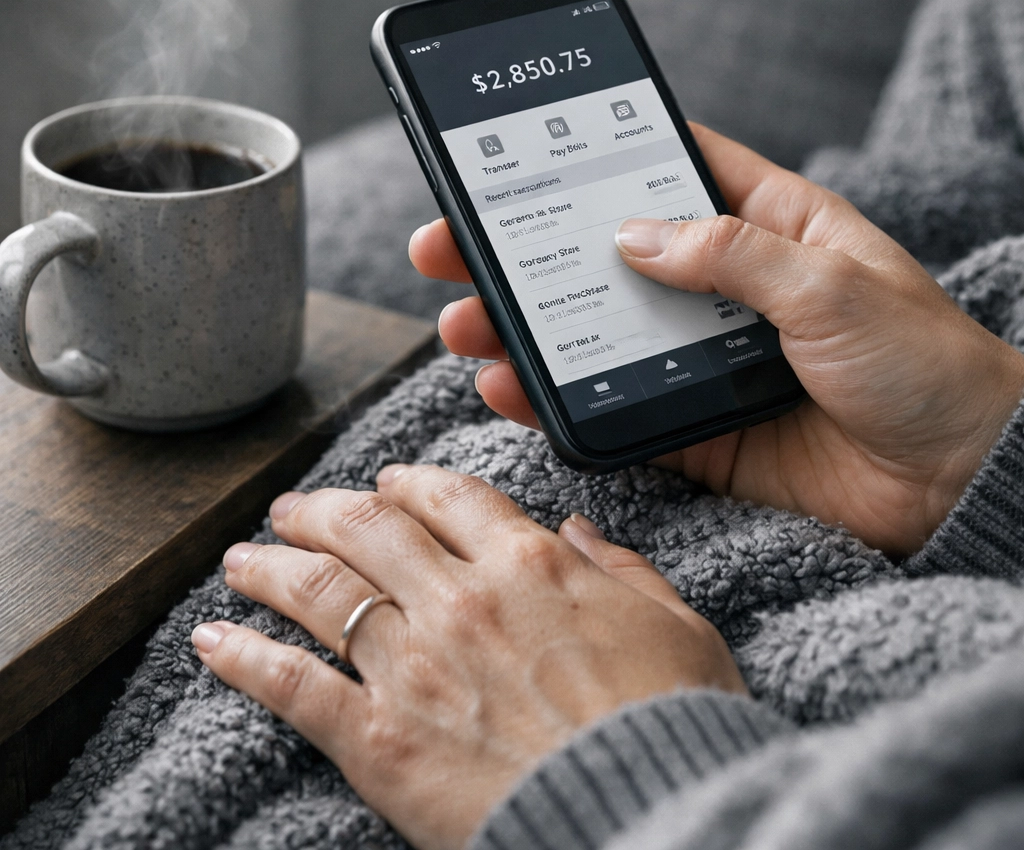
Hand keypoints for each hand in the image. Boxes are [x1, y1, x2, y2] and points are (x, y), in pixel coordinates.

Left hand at [192, 467, 743, 849]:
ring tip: (242, 557)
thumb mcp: (674, 624)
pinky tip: (211, 641)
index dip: (406, 484)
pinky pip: (293, 685)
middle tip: (295, 509)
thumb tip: (579, 531)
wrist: (651, 812)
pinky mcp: (379, 739)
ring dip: (271, 566)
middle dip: (322, 511)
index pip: (447, 498)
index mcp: (529, 563)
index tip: (385, 485)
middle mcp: (460, 598)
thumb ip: (620, 566)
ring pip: (319, 591)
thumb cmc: (672, 722)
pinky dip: (244, 658)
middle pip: (367, 530)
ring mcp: (413, 665)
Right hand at [410, 124, 1023, 553]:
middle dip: (529, 251)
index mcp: (771, 228)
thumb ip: (730, 255)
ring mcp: (704, 357)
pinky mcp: (695, 426)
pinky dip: (559, 399)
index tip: (526, 151)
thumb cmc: (925, 366)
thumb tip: (632, 235)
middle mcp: (727, 288)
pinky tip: (511, 387)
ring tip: (464, 322)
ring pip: (598, 332)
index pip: (672, 170)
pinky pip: (613, 406)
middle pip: (610, 257)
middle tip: (455, 246)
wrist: (958, 483)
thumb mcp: (833, 286)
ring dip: (527, 327)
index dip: (600, 155)